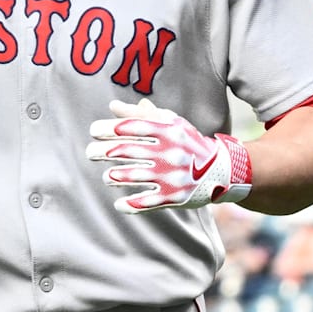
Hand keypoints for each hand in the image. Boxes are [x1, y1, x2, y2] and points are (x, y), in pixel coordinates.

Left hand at [85, 98, 251, 213]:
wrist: (222, 170)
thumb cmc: (188, 142)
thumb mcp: (171, 122)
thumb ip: (142, 115)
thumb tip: (112, 106)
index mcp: (166, 131)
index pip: (129, 127)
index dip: (106, 128)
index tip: (94, 131)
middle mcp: (168, 152)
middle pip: (124, 151)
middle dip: (101, 151)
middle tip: (90, 153)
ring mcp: (170, 175)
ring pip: (131, 176)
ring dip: (113, 176)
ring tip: (108, 176)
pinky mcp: (174, 196)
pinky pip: (145, 203)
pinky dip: (129, 204)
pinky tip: (118, 203)